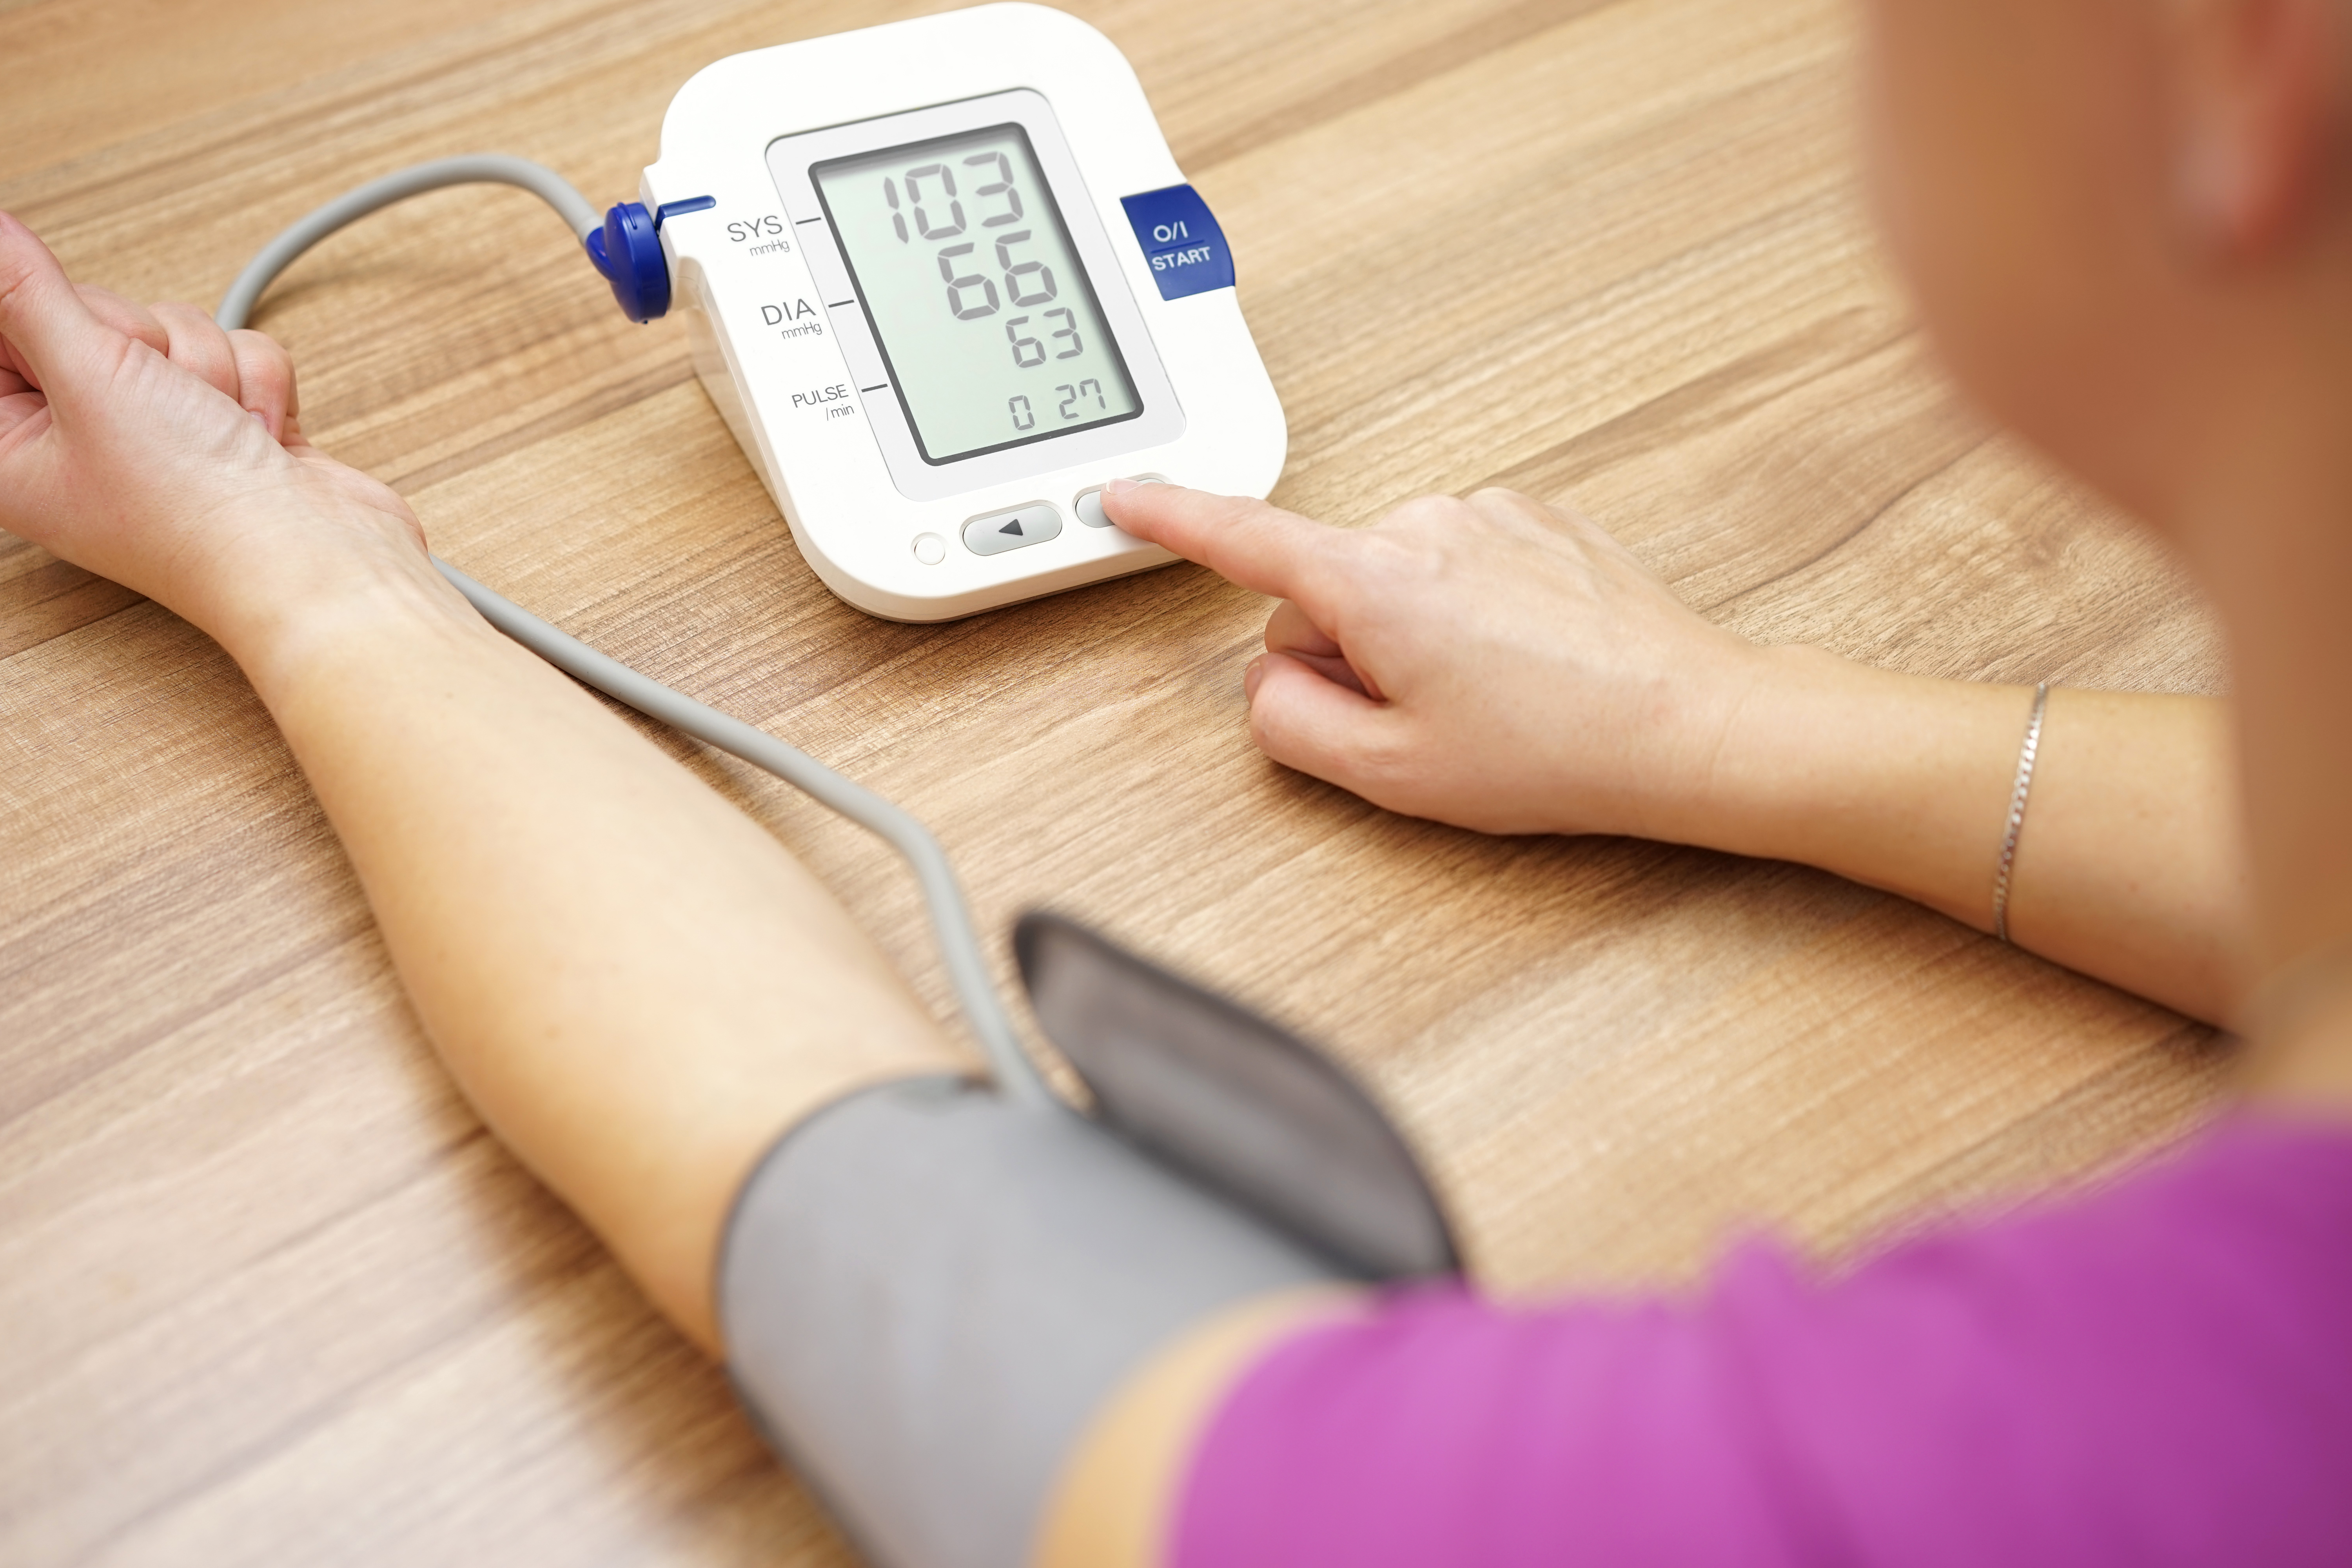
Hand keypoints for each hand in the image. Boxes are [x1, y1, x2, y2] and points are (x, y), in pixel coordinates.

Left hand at [0, 210, 439, 661]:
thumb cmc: (196, 510)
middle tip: (156, 397)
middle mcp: (80, 436)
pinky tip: (256, 435)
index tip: (85, 343)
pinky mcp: (225, 421)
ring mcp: (159, 431)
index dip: (42, 316)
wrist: (314, 561)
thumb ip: (26, 292)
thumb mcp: (92, 376)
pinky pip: (235, 351)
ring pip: (174, 328)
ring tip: (215, 426)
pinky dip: (257, 386)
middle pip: (92, 314)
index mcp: (12, 444)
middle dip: (145, 344)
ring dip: (209, 369)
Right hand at [1101, 480, 1771, 838]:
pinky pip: (1456, 567)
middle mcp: (1424, 524)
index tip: (1122, 494)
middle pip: (1323, 589)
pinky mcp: (1534, 521)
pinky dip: (1466, 614)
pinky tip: (1522, 664)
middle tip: (1423, 720)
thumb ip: (1291, 726)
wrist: (1690, 724)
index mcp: (1374, 580)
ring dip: (1411, 637)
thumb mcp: (1392, 773)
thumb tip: (1265, 683)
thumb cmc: (1557, 750)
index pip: (1241, 538)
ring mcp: (1485, 514)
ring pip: (1392, 580)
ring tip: (1489, 696)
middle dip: (1347, 654)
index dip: (1170, 518)